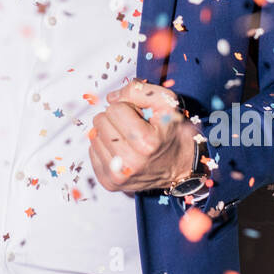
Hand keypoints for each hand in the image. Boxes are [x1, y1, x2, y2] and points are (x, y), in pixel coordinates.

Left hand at [88, 79, 198, 193]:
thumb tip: (111, 98)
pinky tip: (121, 151)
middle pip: (100, 122)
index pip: (114, 109)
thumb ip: (140, 91)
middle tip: (134, 129)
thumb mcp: (167, 104)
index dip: (128, 108)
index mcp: (146, 143)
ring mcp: (118, 176)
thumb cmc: (173, 134)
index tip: (141, 118)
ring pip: (94, 136)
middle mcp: (130, 163)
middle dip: (116, 119)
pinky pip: (92, 152)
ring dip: (110, 133)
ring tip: (129, 140)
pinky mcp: (110, 183)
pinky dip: (105, 148)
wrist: (181, 166)